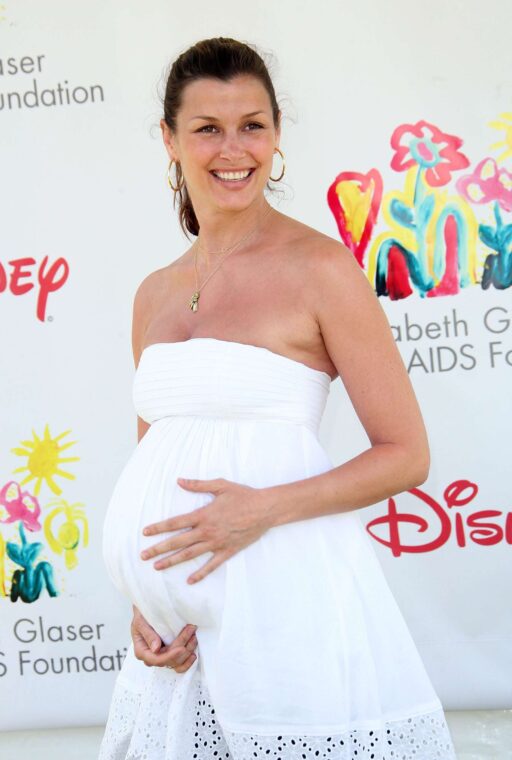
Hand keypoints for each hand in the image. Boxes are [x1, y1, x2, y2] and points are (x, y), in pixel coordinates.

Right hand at [131, 605, 197, 672]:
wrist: (147, 611)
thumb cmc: (142, 615)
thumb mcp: (141, 622)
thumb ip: (148, 635)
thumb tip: (156, 649)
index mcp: (142, 651)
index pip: (157, 659)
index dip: (170, 656)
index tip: (182, 648)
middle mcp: (152, 657)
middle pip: (170, 660)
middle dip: (183, 648)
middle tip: (191, 631)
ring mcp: (161, 657)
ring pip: (177, 663)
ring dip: (187, 652)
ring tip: (193, 637)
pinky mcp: (169, 655)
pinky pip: (179, 665)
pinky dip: (187, 661)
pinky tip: (193, 654)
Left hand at [140, 477, 270, 583]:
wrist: (265, 509)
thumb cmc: (243, 495)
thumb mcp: (220, 485)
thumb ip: (198, 485)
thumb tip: (179, 481)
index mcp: (203, 515)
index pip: (175, 522)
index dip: (159, 528)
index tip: (145, 533)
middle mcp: (207, 531)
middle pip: (178, 541)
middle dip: (159, 549)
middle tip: (143, 556)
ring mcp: (217, 543)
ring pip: (190, 555)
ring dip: (173, 561)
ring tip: (157, 567)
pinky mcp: (228, 551)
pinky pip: (211, 565)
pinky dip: (200, 573)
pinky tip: (189, 581)